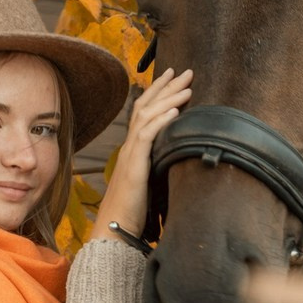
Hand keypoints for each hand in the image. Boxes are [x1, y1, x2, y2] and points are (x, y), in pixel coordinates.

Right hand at [91, 67, 192, 242]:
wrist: (115, 231)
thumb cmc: (131, 214)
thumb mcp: (150, 187)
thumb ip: (159, 171)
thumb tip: (179, 163)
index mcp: (134, 150)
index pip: (145, 112)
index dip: (159, 93)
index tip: (174, 78)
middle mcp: (130, 148)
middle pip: (146, 107)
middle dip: (166, 86)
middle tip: (185, 71)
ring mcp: (131, 156)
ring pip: (147, 116)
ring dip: (168, 98)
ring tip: (187, 85)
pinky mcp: (134, 167)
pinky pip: (147, 137)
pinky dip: (160, 120)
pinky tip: (175, 109)